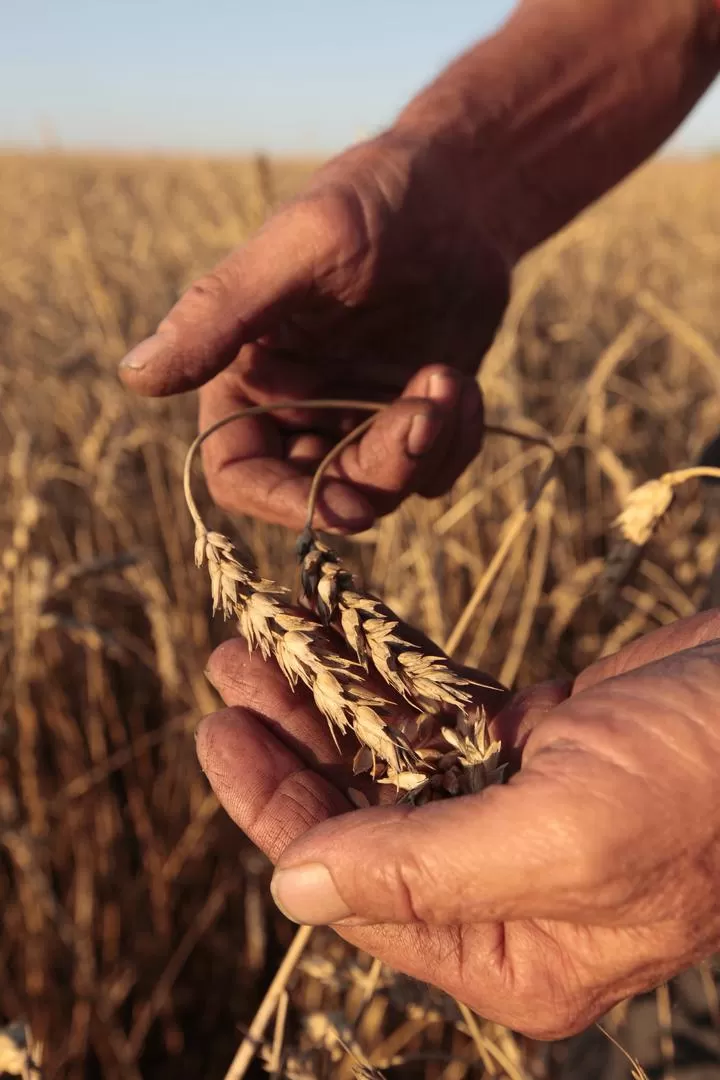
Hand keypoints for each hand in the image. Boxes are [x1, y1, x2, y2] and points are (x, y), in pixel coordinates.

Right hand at [119, 132, 508, 531]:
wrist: (459, 195)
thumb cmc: (374, 201)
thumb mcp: (300, 245)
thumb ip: (221, 310)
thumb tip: (136, 375)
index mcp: (248, 375)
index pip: (240, 472)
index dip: (282, 504)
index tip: (347, 509)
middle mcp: (297, 408)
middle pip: (324, 490)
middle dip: (380, 468)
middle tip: (425, 412)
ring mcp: (358, 417)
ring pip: (383, 489)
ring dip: (426, 451)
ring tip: (447, 380)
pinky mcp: (411, 417)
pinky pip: (431, 470)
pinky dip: (454, 442)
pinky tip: (460, 384)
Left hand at [197, 609, 719, 1038]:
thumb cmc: (710, 778)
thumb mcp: (565, 837)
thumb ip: (424, 872)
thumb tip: (293, 890)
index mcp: (513, 949)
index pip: (359, 890)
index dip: (278, 813)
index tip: (221, 735)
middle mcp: (512, 890)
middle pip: (365, 820)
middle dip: (292, 747)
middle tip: (231, 674)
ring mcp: (527, 812)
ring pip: (396, 759)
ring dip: (331, 703)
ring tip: (263, 647)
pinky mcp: (544, 743)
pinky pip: (443, 712)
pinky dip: (393, 677)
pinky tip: (344, 639)